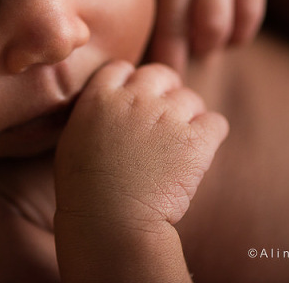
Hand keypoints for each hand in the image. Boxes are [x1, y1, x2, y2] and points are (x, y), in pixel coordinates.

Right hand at [54, 61, 228, 227]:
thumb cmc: (84, 190)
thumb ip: (90, 114)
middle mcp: (134, 99)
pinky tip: (199, 152)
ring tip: (179, 146)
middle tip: (165, 120)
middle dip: (166, 91)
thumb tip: (105, 107)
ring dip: (189, 117)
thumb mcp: (72, 140)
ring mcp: (165, 117)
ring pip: (191, 98)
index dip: (130, 82)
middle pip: (160, 74)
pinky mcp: (194, 140)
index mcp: (99, 98)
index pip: (120, 68)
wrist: (109, 220)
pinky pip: (216, 122)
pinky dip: (211, 135)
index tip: (134, 101)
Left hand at [132, 0, 273, 71]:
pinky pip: (249, 12)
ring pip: (214, 25)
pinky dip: (239, 33)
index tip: (132, 76)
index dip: (138, 52)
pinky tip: (228, 37)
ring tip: (200, 52)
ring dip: (208, 47)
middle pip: (176, 28)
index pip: (142, 18)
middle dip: (172, 63)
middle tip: (166, 85)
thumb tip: (96, 33)